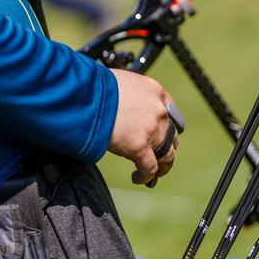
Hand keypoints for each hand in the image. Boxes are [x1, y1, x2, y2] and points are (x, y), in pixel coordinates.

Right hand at [107, 69, 178, 185]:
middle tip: (159, 157)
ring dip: (162, 166)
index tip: (163, 135)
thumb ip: (131, 94)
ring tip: (154, 173)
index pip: (171, 112)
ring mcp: (152, 130)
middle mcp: (159, 111)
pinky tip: (138, 178)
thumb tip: (122, 103)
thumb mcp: (122, 81)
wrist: (87, 95)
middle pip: (172, 136)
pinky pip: (150, 168)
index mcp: (155, 92)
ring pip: (167, 155)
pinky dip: (146, 176)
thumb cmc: (96, 85)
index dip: (168, 127)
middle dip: (166, 148)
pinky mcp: (140, 147)